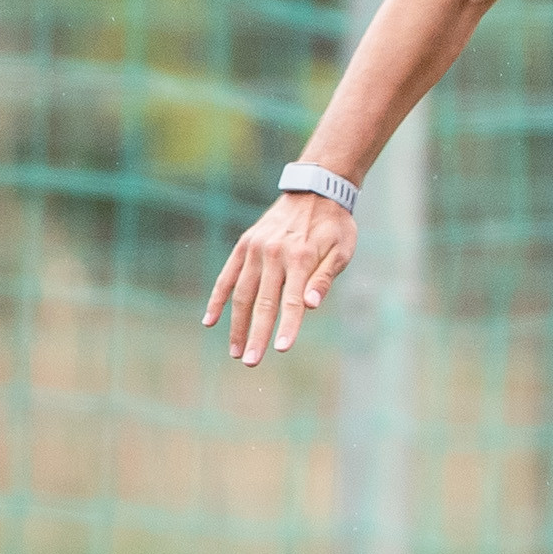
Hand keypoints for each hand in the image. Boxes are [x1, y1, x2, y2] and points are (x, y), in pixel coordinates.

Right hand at [203, 191, 356, 366]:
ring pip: (242, 293)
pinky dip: (217, 299)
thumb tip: (310, 305)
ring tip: (236, 351)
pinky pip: (227, 277)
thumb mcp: (342, 250)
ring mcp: (255, 249)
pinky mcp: (244, 245)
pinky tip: (210, 321)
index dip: (287, 326)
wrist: (315, 191)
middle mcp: (274, 253)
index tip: (281, 349)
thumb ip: (324, 278)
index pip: (292, 300)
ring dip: (236, 324)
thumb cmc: (334, 226)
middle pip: (263, 302)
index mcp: (300, 257)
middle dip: (257, 334)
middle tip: (252, 362)